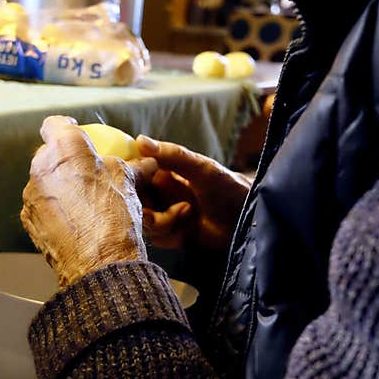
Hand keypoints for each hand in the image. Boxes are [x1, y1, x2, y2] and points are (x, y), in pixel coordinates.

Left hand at [21, 116, 152, 286]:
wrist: (98, 262)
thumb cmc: (115, 216)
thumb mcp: (130, 183)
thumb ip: (134, 166)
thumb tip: (148, 162)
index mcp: (66, 148)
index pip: (55, 124)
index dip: (66, 126)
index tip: (77, 133)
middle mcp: (42, 166)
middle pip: (49, 154)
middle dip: (64, 161)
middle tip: (85, 173)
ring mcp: (31, 194)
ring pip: (44, 181)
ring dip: (59, 186)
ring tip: (82, 203)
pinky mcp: (28, 218)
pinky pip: (41, 205)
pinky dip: (54, 209)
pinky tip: (74, 221)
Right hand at [135, 135, 251, 251]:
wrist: (249, 219)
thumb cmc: (229, 187)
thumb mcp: (201, 168)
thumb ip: (172, 154)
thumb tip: (139, 140)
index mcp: (163, 172)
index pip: (132, 175)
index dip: (130, 181)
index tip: (137, 185)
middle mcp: (160, 193)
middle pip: (133, 202)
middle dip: (144, 207)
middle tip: (158, 206)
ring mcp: (165, 215)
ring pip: (142, 222)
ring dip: (162, 221)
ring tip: (187, 213)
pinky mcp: (171, 236)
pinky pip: (155, 238)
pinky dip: (168, 235)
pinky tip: (187, 229)